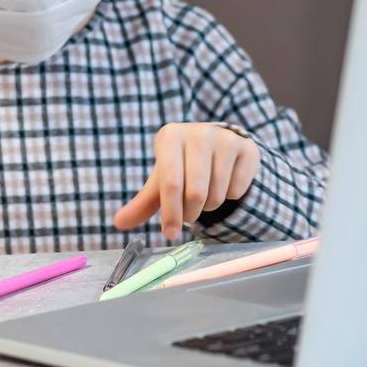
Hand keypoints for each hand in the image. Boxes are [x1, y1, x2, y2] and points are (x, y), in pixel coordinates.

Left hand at [113, 123, 259, 240]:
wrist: (214, 147)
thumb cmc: (180, 166)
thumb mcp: (160, 182)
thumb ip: (141, 203)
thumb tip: (119, 223)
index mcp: (170, 136)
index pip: (170, 183)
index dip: (171, 213)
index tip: (170, 234)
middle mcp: (198, 132)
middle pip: (196, 193)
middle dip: (191, 213)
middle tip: (188, 215)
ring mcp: (224, 138)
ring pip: (218, 194)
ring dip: (209, 206)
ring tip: (204, 194)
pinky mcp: (247, 148)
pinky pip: (238, 190)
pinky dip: (230, 197)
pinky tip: (223, 183)